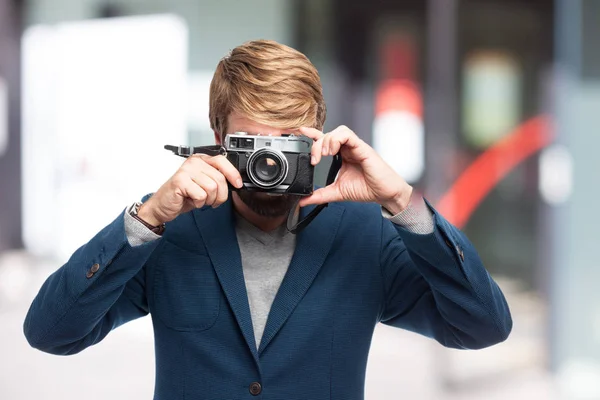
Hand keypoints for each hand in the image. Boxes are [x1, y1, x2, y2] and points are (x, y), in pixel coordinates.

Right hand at [138, 154, 242, 225]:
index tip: (238, 184)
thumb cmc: (184, 195)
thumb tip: (235, 181)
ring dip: (208, 200)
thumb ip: (217, 179)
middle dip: (220, 195)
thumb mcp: (204, 184)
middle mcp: (194, 162)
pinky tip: (190, 200)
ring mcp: (186, 171)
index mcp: (201, 160)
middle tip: (211, 201)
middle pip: (219, 179)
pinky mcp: (180, 181)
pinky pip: (201, 195)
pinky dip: (198, 203)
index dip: (233, 174)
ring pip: (212, 188)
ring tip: (198, 199)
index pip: (222, 161)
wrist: (164, 205)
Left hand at [298, 125, 412, 213]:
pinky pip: (347, 134)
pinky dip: (336, 139)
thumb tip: (303, 200)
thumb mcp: (337, 192)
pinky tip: (332, 151)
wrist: (384, 194)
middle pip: (327, 135)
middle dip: (316, 145)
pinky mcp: (362, 147)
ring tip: (324, 155)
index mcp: (341, 155)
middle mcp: (347, 148)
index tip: (300, 132)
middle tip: (314, 160)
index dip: (312, 134)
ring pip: (337, 131)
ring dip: (326, 141)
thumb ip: (319, 195)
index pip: (324, 139)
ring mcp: (355, 146)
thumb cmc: (366, 189)